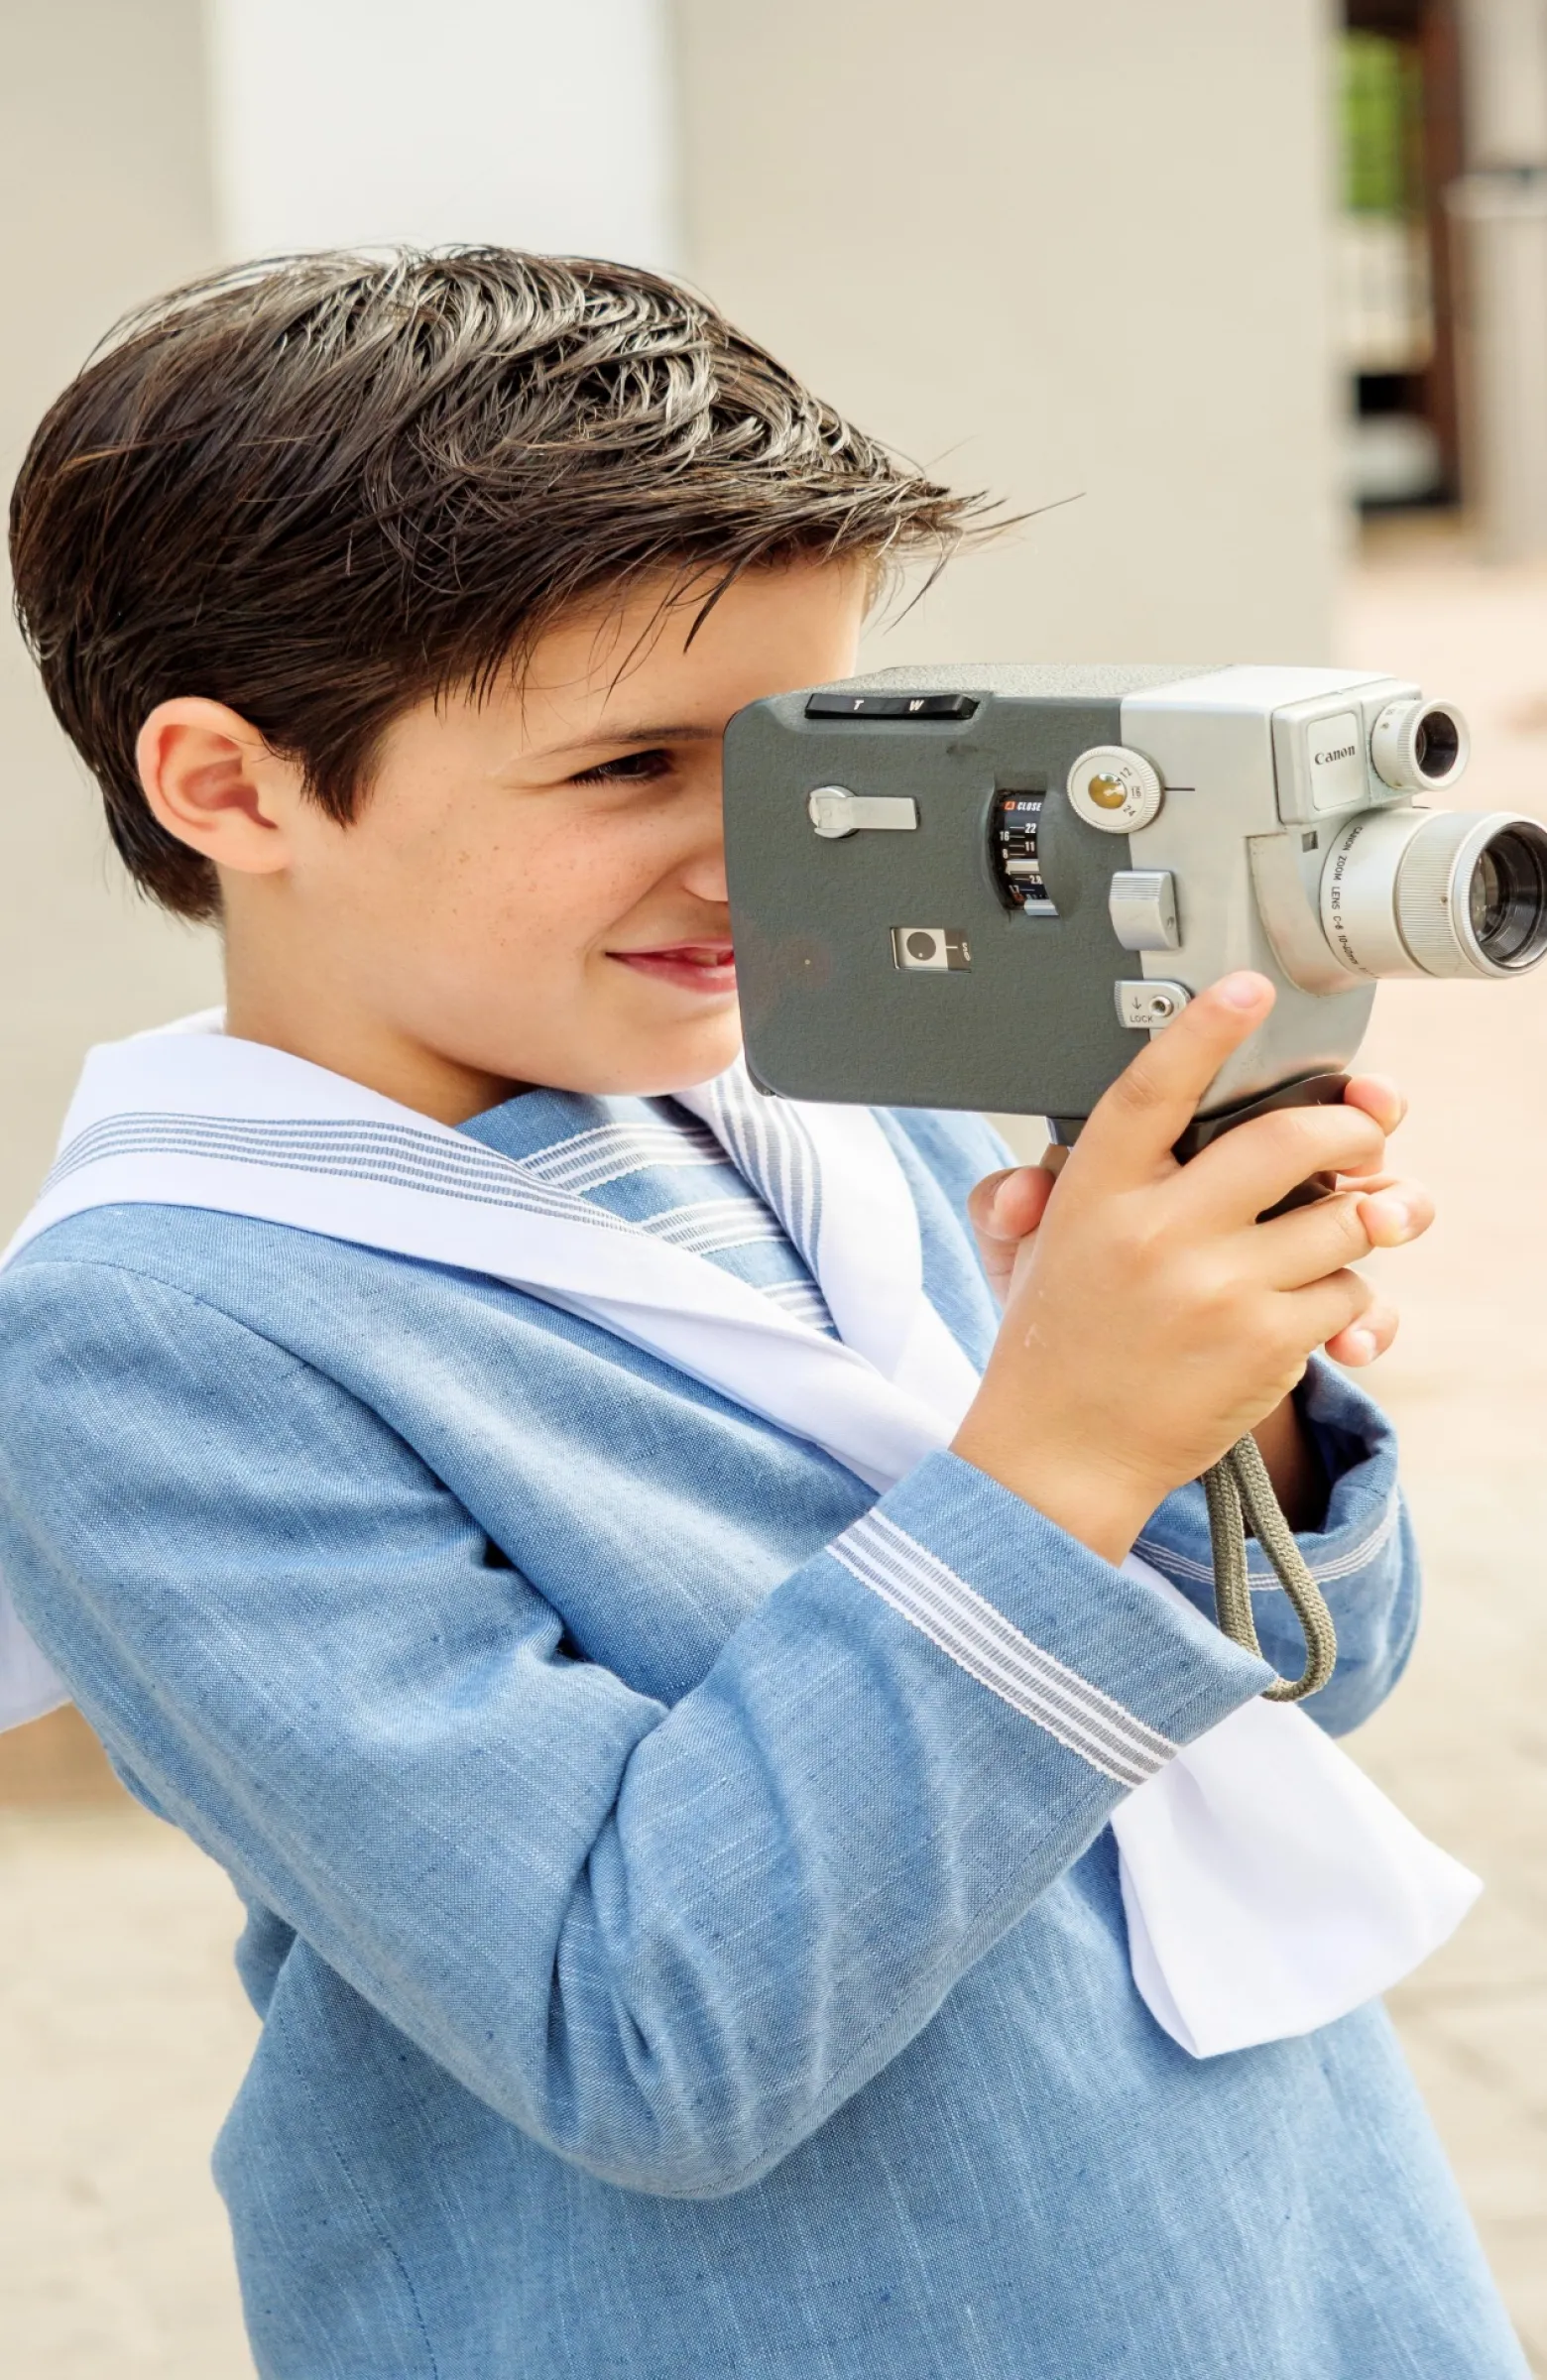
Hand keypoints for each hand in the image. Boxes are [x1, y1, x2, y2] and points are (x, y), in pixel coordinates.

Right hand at [950, 973, 1432, 1563]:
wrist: (1060, 1459)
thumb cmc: (1053, 1349)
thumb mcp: (1030, 1253)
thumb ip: (1039, 1193)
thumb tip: (1037, 1170)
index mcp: (1094, 1195)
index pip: (1152, 1089)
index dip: (1204, 1030)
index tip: (1250, 988)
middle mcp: (1157, 1234)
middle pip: (1286, 1140)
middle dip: (1346, 1128)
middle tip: (1362, 1132)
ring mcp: (1216, 1290)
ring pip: (1340, 1219)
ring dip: (1366, 1218)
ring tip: (1362, 1221)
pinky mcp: (1265, 1345)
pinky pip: (1349, 1292)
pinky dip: (1349, 1296)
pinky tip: (1319, 1304)